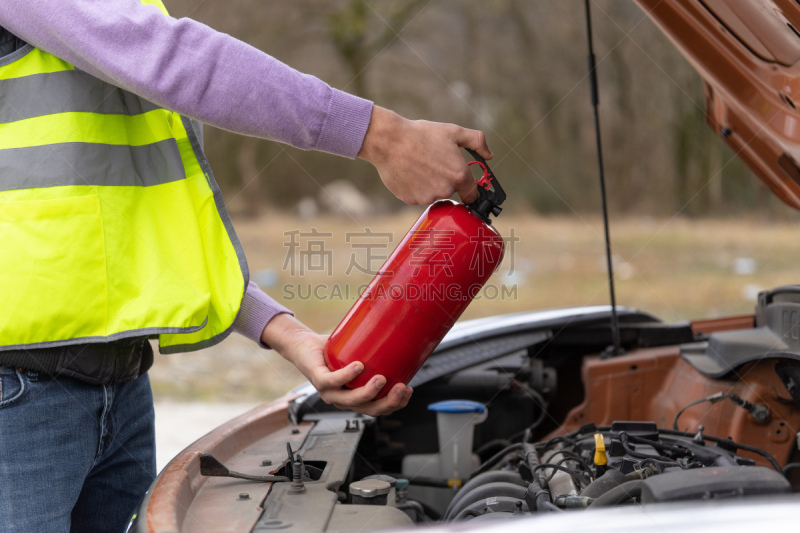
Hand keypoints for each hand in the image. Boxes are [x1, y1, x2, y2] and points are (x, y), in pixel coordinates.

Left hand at [261, 314, 411, 416]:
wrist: (304, 345)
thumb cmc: (332, 351)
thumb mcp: (359, 353)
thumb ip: (377, 350)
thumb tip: (402, 330)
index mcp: (355, 397)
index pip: (378, 409)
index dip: (396, 405)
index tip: (410, 390)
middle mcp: (342, 400)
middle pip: (369, 409)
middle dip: (388, 402)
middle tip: (401, 387)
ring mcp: (329, 393)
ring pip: (351, 401)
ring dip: (368, 392)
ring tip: (381, 378)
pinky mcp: (318, 381)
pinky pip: (334, 381)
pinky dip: (347, 375)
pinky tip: (358, 366)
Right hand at [358, 106, 492, 204]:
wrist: (390, 141)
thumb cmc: (421, 135)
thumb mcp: (454, 132)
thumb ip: (477, 142)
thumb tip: (489, 155)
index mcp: (459, 175)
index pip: (473, 195)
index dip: (469, 189)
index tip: (465, 185)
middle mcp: (445, 190)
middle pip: (451, 192)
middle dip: (446, 181)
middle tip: (434, 164)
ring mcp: (427, 197)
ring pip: (433, 195)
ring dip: (430, 185)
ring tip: (420, 165)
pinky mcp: (411, 200)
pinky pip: (418, 197)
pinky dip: (415, 187)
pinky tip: (410, 172)